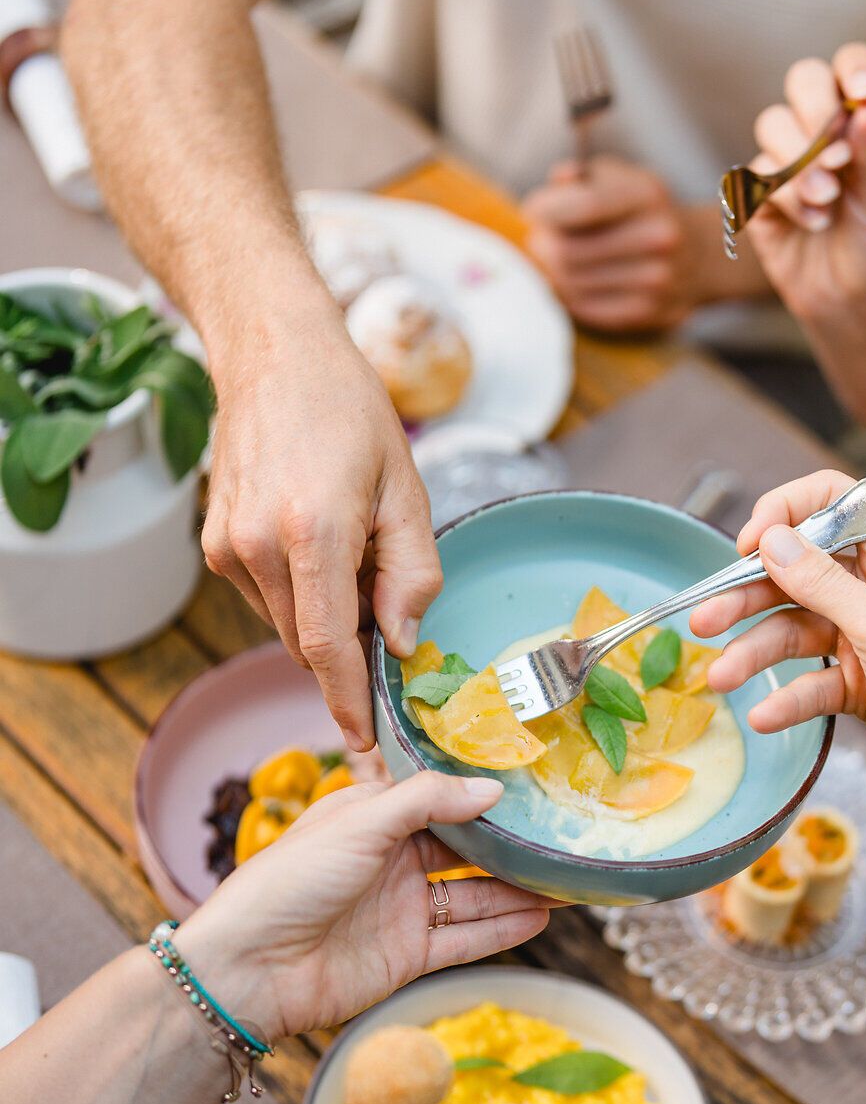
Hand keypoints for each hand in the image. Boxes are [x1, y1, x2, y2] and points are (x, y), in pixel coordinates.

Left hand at [178, 771, 549, 1043]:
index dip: (479, 792)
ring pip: (473, 895)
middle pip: (464, 849)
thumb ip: (428, 801)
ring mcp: (401, 909)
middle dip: (510, 845)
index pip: (437, 798)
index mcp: (372, 817)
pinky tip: (541, 916)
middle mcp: (391, 860)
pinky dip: (502, 929)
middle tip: (562, 835)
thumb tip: (493, 788)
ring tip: (568, 880)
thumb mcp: (360, 822)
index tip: (530, 781)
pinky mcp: (407, 955)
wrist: (250, 969)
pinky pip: (465, 939)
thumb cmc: (290, 880)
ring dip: (518, 889)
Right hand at [201, 305, 440, 751]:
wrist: (274, 355)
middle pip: (310, 645)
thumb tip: (401, 644)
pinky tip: (320, 542)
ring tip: (353, 551)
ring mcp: (227, 548)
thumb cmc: (350, 413)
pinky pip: (268, 598)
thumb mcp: (406, 490)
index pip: (329, 649)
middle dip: (351, 651)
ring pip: (288, 625)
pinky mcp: (215, 544)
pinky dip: (302, 593)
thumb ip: (412, 573)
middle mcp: (256, 547)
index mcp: (312, 534)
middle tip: (388, 609)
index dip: (350, 706)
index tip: (369, 748)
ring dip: (327, 617)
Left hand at [522, 157, 755, 329]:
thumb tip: (558, 182)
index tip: (532, 211)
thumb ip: (583, 176)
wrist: (699, 256)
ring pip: (569, 283)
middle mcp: (658, 238)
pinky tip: (574, 281)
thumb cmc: (643, 211)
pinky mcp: (646, 313)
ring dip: (552, 271)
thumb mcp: (621, 177)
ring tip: (558, 259)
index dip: (544, 210)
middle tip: (541, 239)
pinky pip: (583, 308)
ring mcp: (655, 280)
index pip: (584, 205)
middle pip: (567, 251)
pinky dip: (569, 294)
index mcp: (648, 195)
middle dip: (542, 244)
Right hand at [688, 470, 865, 810]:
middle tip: (703, 619)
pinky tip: (766, 717)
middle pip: (796, 574)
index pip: (829, 502)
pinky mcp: (862, 683)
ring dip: (756, 653)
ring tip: (720, 679)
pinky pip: (811, 682)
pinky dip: (788, 698)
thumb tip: (770, 539)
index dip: (784, 515)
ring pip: (796, 632)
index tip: (747, 546)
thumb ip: (820, 581)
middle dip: (748, 596)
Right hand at [746, 44, 865, 330]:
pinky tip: (814, 223)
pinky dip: (787, 197)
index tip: (865, 92)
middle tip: (837, 151)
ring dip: (801, 161)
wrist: (853, 305)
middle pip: (803, 78)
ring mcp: (787, 161)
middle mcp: (823, 132)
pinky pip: (758, 174)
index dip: (856, 68)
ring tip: (828, 200)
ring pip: (773, 123)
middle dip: (817, 108)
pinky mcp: (760, 195)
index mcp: (863, 122)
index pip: (855, 67)